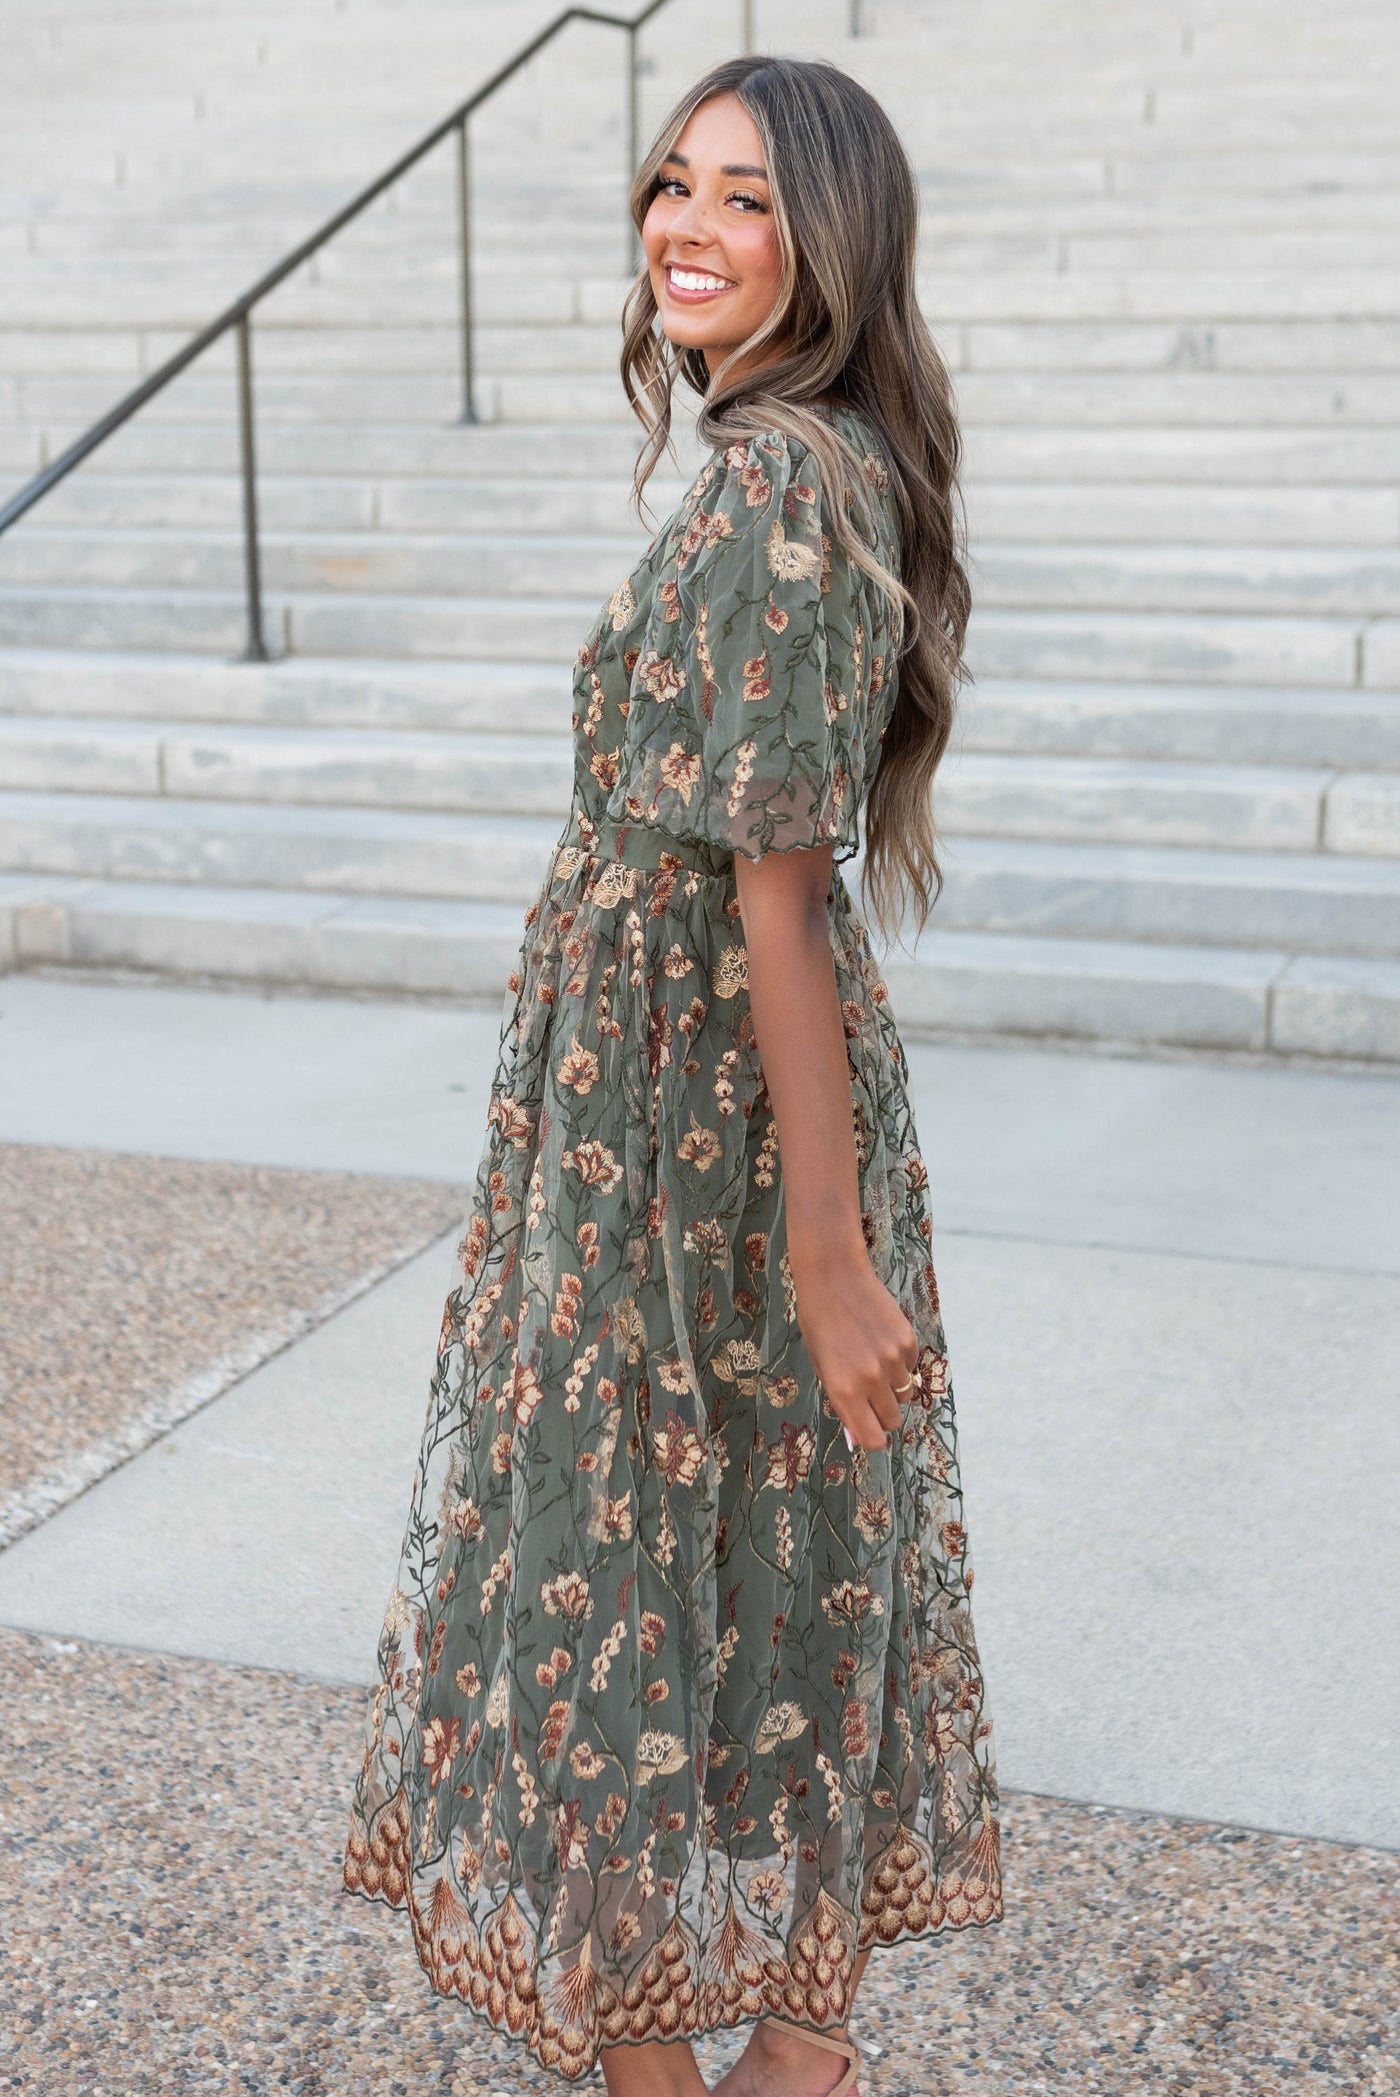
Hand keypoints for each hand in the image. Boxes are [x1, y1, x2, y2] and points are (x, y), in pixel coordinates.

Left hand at [791, 1245, 918, 1451]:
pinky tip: (881, 1342)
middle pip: (892, 1419)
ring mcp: (893, 1360)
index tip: (867, 1428)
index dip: (871, 1437)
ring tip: (874, 1363)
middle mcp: (871, 1380)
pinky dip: (900, 1364)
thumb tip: (858, 1436)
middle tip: (868, 1394)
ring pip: (905, 1394)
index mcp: (844, 1390)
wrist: (835, 1278)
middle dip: (882, 1413)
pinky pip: (911, 1368)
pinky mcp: (909, 1342)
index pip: (872, 1438)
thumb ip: (841, 1401)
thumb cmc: (819, 1323)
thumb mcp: (821, 1366)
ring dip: (893, 1388)